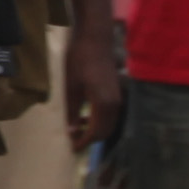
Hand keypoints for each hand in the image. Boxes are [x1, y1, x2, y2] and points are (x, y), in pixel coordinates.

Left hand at [65, 36, 121, 153]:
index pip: (96, 132)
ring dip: (95, 129)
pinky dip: (99, 119)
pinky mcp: (116, 91)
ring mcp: (118, 97)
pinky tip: (86, 115)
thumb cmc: (80, 61)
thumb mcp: (71, 87)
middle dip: (91, 139)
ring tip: (77, 129)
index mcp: (104, 105)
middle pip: (106, 131)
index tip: (73, 148)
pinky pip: (110, 113)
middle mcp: (115, 104)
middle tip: (74, 142)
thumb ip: (73, 111)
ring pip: (109, 122)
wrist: (95, 39)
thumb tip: (72, 131)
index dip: (84, 142)